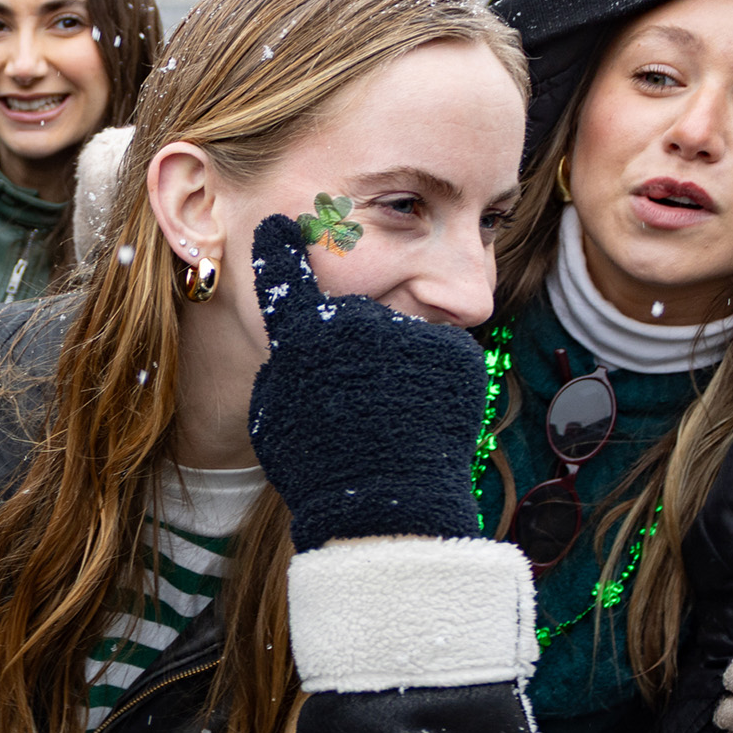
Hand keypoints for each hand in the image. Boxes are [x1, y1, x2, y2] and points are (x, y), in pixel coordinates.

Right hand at [247, 214, 484, 551]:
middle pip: (355, 316)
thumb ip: (288, 366)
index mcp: (305, 336)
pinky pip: (436, 355)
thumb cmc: (320, 468)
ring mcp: (411, 332)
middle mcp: (357, 319)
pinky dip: (430, 378)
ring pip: (400, 335)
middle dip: (356, 348)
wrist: (386, 507)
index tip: (276, 225)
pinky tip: (419, 415)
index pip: (284, 280)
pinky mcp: (456, 352)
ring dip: (395, 364)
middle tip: (357, 402)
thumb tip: (301, 343)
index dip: (278, 251)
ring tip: (391, 415)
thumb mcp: (277, 415)